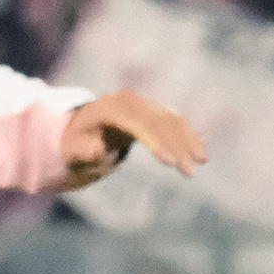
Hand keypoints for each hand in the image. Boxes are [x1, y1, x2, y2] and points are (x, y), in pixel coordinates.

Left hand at [60, 88, 206, 189]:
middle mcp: (128, 101)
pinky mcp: (153, 110)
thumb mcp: (73, 150)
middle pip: (157, 121)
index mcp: (107, 108)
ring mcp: (142, 104)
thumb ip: (83, 152)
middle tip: (189, 172)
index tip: (169, 163)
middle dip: (176, 146)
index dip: (155, 141)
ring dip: (188, 140)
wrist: (82, 130)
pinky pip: (176, 121)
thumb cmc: (76, 144)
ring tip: (200, 163)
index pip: (136, 123)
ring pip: (171, 120)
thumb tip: (97, 149)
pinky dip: (189, 135)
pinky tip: (200, 153)